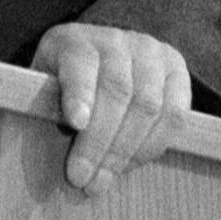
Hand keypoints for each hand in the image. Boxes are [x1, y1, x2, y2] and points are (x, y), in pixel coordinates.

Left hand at [34, 22, 190, 195]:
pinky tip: (130, 164)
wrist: (100, 66)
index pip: (80, 63)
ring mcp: (150, 52)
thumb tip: (46, 149)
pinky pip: (174, 114)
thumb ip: (46, 111)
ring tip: (104, 179)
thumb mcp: (43, 91)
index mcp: (74, 41)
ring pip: (148, 105)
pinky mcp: (177, 70)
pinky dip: (152, 146)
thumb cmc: (64, 88)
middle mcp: (115, 40)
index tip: (76, 123)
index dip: (80, 93)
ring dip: (126, 151)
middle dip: (100, 142)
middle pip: (117, 91)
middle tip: (83, 179)